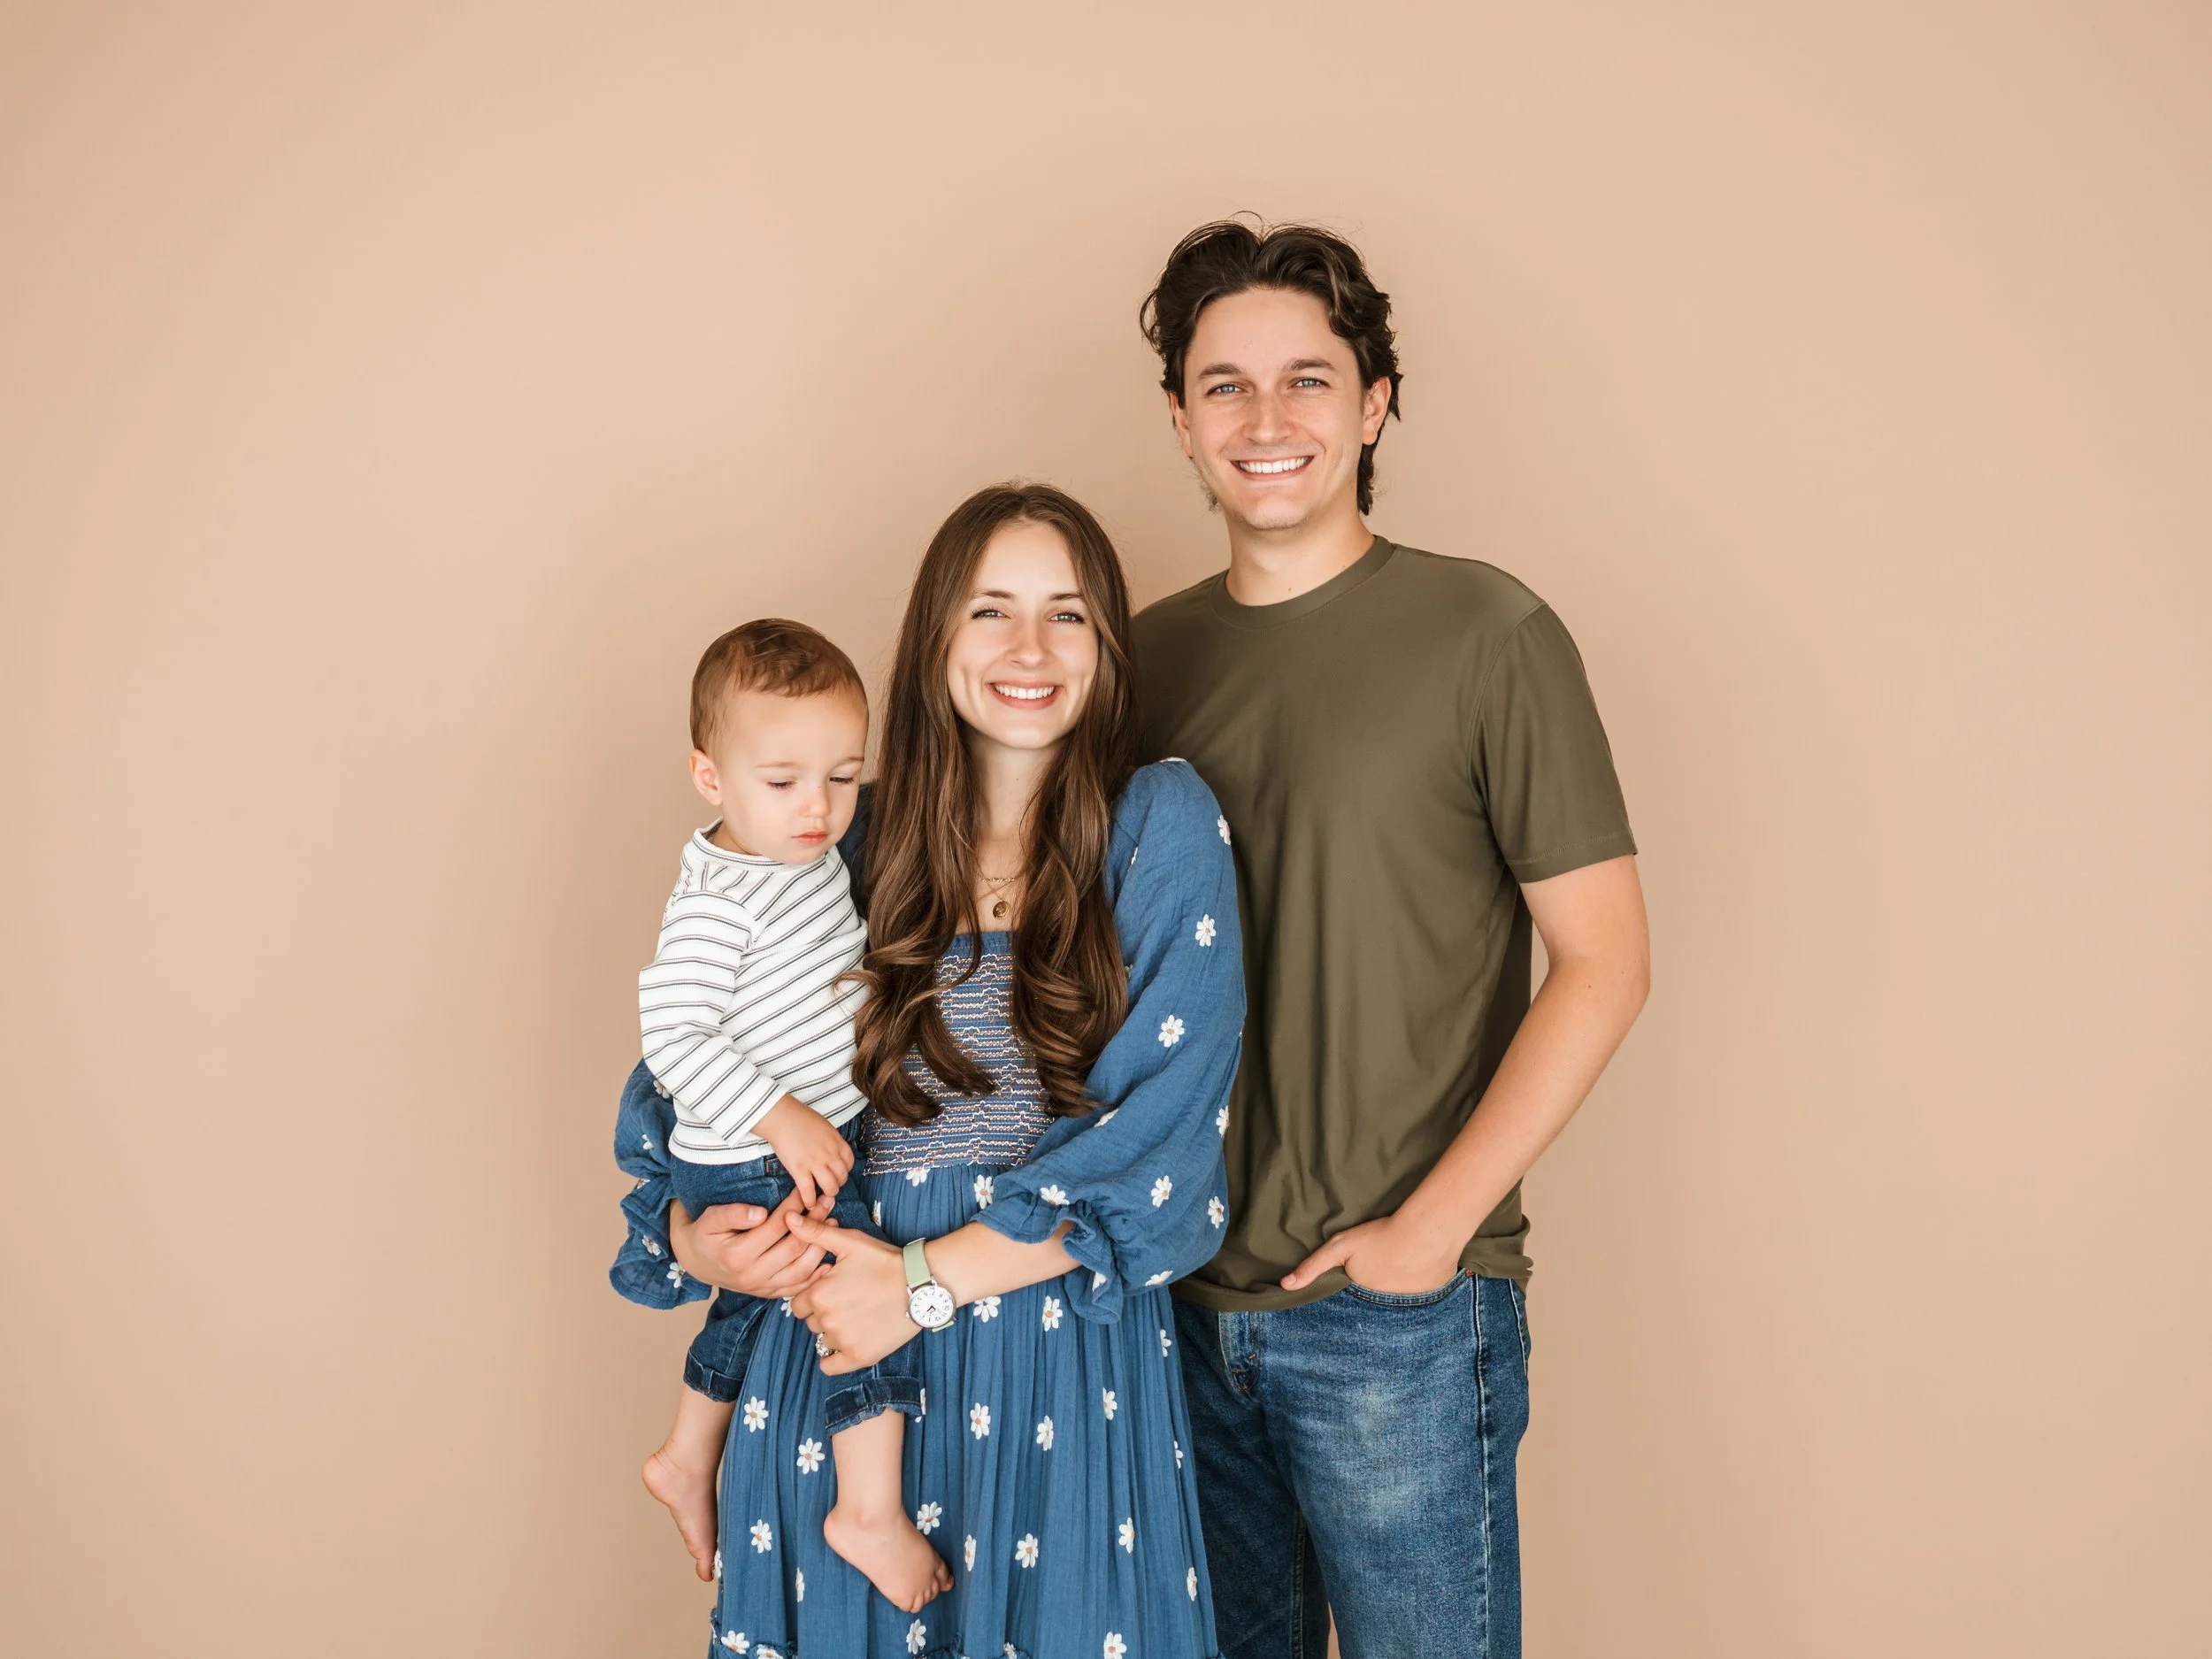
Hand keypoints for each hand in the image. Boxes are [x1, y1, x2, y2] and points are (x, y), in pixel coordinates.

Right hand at [669, 1189, 830, 1298]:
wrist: (697, 1262)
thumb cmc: (705, 1235)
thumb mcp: (709, 1219)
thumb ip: (732, 1214)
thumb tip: (760, 1213)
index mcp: (736, 1256)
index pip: (775, 1227)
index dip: (793, 1207)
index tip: (806, 1190)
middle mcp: (751, 1276)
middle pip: (793, 1248)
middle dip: (813, 1222)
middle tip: (827, 1201)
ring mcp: (762, 1288)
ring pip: (801, 1270)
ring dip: (820, 1247)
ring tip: (831, 1223)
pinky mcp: (769, 1293)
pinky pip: (798, 1287)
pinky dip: (816, 1274)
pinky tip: (830, 1258)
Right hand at [753, 1095, 854, 1212]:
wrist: (781, 1117)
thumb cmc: (799, 1117)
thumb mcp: (824, 1125)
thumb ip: (830, 1140)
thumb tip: (832, 1149)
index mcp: (836, 1141)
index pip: (850, 1162)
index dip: (845, 1171)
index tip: (838, 1173)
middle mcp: (829, 1154)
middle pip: (842, 1177)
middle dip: (837, 1184)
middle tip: (829, 1186)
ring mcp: (815, 1163)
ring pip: (830, 1187)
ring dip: (827, 1194)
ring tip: (821, 1196)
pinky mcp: (800, 1170)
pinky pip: (809, 1192)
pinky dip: (810, 1201)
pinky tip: (808, 1204)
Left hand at [786, 1216, 917, 1372]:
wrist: (921, 1284)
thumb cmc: (885, 1261)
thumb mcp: (850, 1242)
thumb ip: (815, 1233)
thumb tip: (788, 1217)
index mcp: (819, 1293)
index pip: (798, 1303)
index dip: (814, 1296)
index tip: (833, 1290)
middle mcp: (826, 1319)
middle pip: (810, 1323)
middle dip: (823, 1313)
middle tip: (848, 1302)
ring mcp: (842, 1341)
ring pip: (822, 1341)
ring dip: (833, 1332)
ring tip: (857, 1317)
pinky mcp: (859, 1357)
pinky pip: (829, 1366)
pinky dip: (834, 1358)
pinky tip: (849, 1342)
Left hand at [1280, 1213, 1462, 1295]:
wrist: (1428, 1229)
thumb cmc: (1381, 1236)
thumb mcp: (1340, 1248)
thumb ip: (1313, 1267)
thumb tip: (1285, 1286)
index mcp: (1364, 1303)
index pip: (1355, 1312)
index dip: (1354, 1302)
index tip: (1358, 1289)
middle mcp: (1389, 1314)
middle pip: (1378, 1312)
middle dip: (1377, 1301)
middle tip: (1382, 1276)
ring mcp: (1414, 1310)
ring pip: (1402, 1309)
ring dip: (1399, 1297)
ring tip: (1401, 1275)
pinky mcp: (1434, 1302)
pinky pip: (1425, 1303)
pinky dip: (1420, 1292)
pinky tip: (1419, 1275)